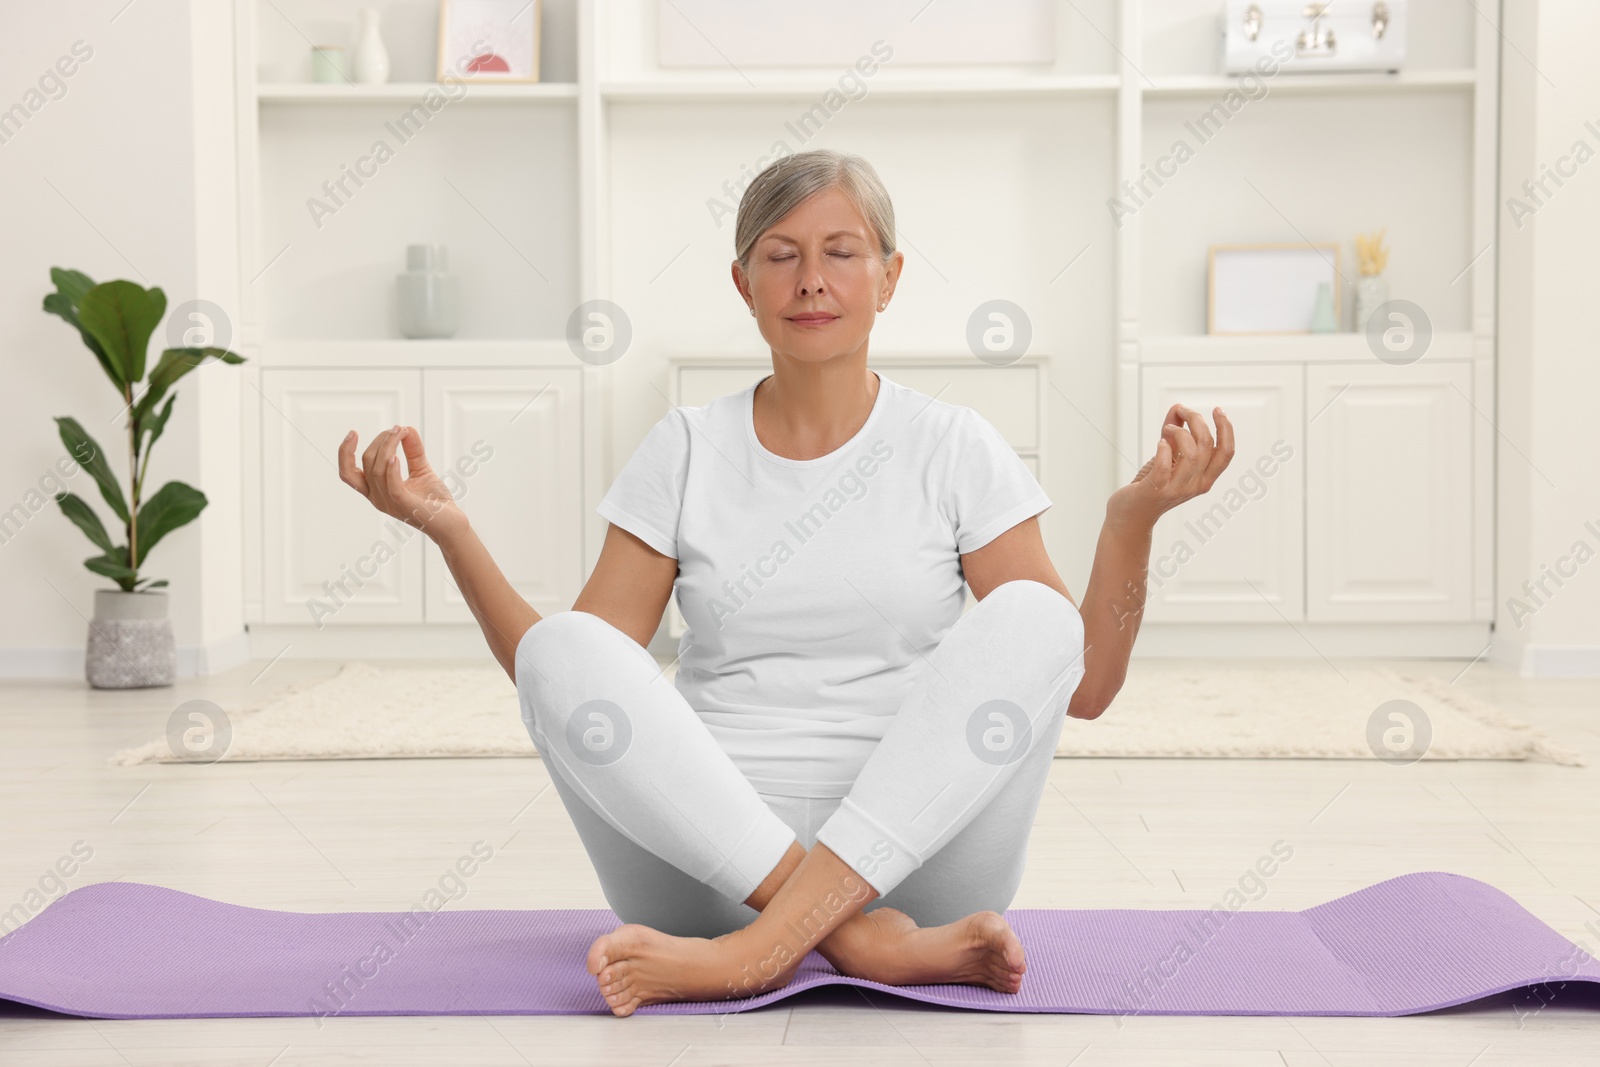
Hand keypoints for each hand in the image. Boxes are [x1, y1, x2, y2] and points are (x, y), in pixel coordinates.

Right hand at [337, 425, 467, 542]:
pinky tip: (396, 457)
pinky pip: (392, 486)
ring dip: (388, 446)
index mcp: (376, 491)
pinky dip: (391, 469)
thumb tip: (406, 428)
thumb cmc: (434, 500)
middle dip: (380, 441)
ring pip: (377, 470)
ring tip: (401, 432)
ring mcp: (391, 504)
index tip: (353, 433)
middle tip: (398, 429)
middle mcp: (378, 499)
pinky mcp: (406, 506)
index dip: (345, 453)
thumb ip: (413, 450)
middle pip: (367, 463)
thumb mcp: (421, 469)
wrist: (452, 523)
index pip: (349, 473)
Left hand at [1108, 404, 1235, 527]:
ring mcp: (1176, 489)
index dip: (1227, 429)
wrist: (1131, 516)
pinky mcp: (1156, 490)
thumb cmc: (1151, 485)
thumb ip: (1175, 434)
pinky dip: (1163, 448)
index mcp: (1204, 478)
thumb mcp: (1168, 457)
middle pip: (1208, 446)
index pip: (1226, 453)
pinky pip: (1165, 466)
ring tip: (1167, 429)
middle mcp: (1195, 485)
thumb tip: (1178, 407)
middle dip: (1196, 420)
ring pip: (1192, 454)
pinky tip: (1159, 443)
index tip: (1218, 410)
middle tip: (1182, 411)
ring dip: (1179, 433)